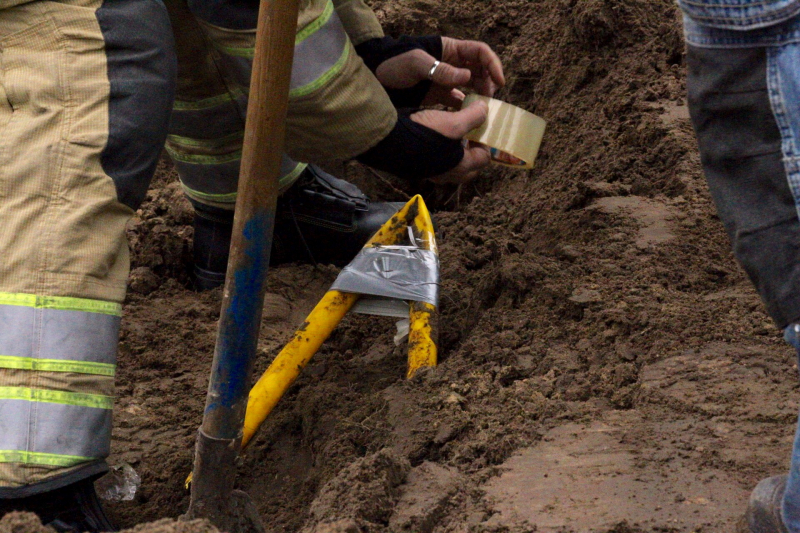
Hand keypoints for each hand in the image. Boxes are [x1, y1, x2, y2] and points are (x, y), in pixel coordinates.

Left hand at [375, 37, 504, 107]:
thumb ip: (441, 70)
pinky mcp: (438, 96)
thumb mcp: (416, 64)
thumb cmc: (394, 65)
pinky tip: (468, 118)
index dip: (493, 65)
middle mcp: (452, 64)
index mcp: (449, 49)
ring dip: (480, 96)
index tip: (499, 82)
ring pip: (472, 86)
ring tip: (482, 110)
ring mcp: (446, 80)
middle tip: (490, 100)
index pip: (479, 52)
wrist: (375, 81)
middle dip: (489, 83)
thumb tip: (467, 77)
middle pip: (480, 70)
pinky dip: (465, 108)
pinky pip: (458, 101)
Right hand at [410, 100, 491, 183]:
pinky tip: (435, 137)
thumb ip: (473, 116)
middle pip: (470, 167)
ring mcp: (433, 174)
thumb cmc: (426, 135)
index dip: (486, 142)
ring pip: (453, 165)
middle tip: (469, 134)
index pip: (484, 158)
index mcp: (462, 167)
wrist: (390, 142)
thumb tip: (485, 109)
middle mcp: (448, 175)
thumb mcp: (453, 122)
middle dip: (472, 151)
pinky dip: (442, 152)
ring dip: (456, 151)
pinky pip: (438, 163)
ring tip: (452, 133)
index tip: (480, 128)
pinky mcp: (420, 169)